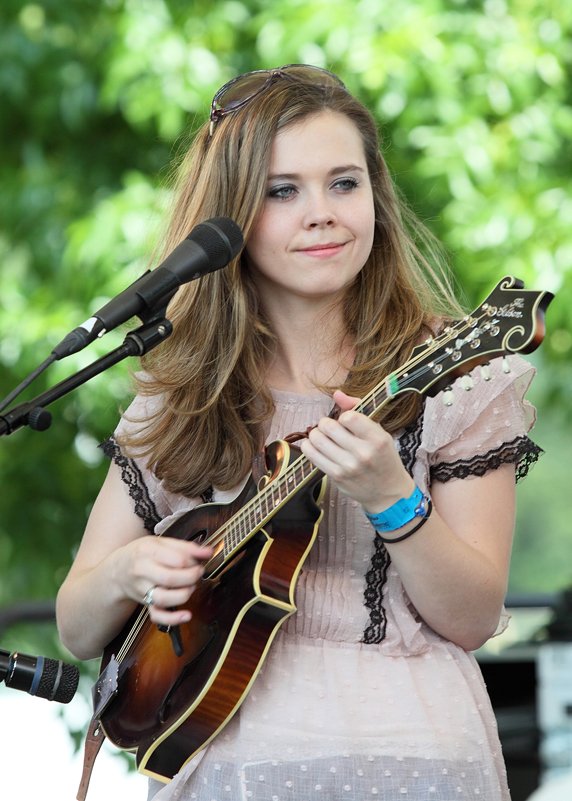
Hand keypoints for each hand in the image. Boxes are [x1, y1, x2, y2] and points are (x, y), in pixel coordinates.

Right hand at [114, 535, 212, 626]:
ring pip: (164, 598)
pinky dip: (173, 619)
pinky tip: (186, 615)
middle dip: (192, 577)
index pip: (177, 559)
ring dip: (184, 594)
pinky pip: (157, 615)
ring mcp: (142, 590)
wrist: (119, 569)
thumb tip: (207, 552)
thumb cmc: (142, 553)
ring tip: (191, 586)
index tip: (199, 560)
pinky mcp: (145, 604)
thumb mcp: (161, 542)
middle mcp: (142, 571)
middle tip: (198, 572)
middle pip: (171, 578)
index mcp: (148, 551)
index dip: (194, 561)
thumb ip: (186, 547)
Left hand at [299, 389, 413, 511]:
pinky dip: (310, 446)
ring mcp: (348, 466)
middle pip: (328, 426)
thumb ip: (358, 410)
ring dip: (316, 434)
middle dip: (326, 423)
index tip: (346, 422)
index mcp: (377, 439)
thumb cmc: (383, 458)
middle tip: (330, 428)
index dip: (343, 416)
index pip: (349, 417)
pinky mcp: (336, 477)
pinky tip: (316, 446)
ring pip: (316, 439)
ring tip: (323, 437)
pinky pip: (312, 455)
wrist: (387, 492)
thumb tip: (337, 394)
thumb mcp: (379, 433)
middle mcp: (363, 453)